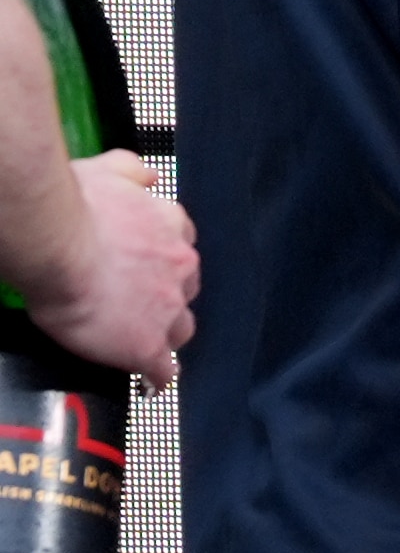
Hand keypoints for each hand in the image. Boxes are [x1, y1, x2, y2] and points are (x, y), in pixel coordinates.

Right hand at [38, 153, 195, 385]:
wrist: (60, 246)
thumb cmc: (76, 208)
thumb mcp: (111, 171)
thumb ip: (134, 173)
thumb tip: (147, 177)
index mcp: (172, 227)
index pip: (182, 250)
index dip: (166, 265)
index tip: (152, 274)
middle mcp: (181, 266)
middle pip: (187, 289)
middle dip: (169, 298)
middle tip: (142, 307)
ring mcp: (167, 307)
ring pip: (181, 328)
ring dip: (166, 334)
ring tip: (147, 342)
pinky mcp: (146, 344)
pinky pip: (163, 368)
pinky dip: (158, 375)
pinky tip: (153, 381)